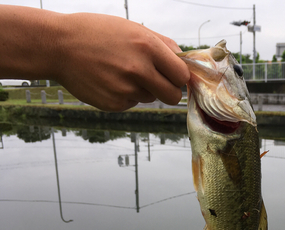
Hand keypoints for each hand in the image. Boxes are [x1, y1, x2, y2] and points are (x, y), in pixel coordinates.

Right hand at [53, 13, 189, 110]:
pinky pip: (132, 103)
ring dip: (144, 89)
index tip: (174, 76)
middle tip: (159, 83)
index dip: (179, 77)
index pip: (181, 75)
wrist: (58, 46)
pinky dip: (126, 95)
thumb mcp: (132, 28)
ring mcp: (126, 89)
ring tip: (122, 72)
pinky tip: (110, 80)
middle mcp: (139, 70)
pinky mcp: (114, 104)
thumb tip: (183, 61)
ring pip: (151, 98)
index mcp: (147, 47)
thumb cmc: (97, 33)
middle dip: (170, 91)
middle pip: (173, 96)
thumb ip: (162, 44)